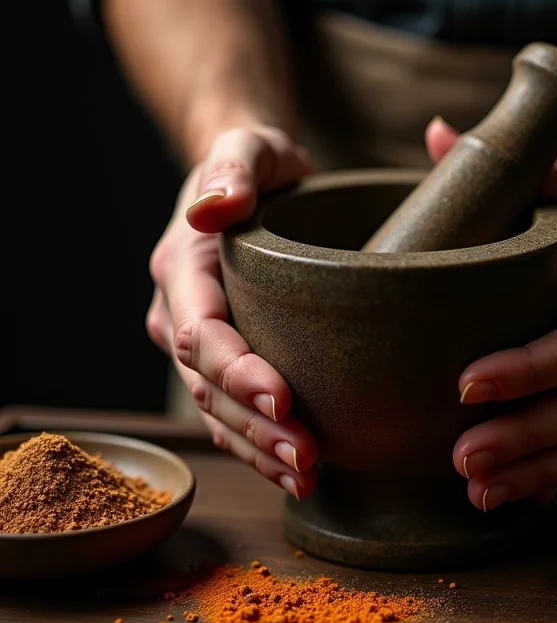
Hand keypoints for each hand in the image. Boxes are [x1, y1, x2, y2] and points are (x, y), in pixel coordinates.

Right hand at [147, 126, 319, 497]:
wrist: (249, 179)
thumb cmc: (255, 162)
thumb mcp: (246, 147)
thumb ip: (232, 167)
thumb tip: (214, 206)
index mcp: (184, 269)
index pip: (202, 332)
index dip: (237, 371)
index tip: (284, 397)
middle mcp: (182, 312)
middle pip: (209, 385)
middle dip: (255, 425)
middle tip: (307, 456)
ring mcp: (199, 340)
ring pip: (219, 410)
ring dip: (258, 448)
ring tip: (306, 476)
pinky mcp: (226, 355)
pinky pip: (232, 411)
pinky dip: (259, 444)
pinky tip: (295, 470)